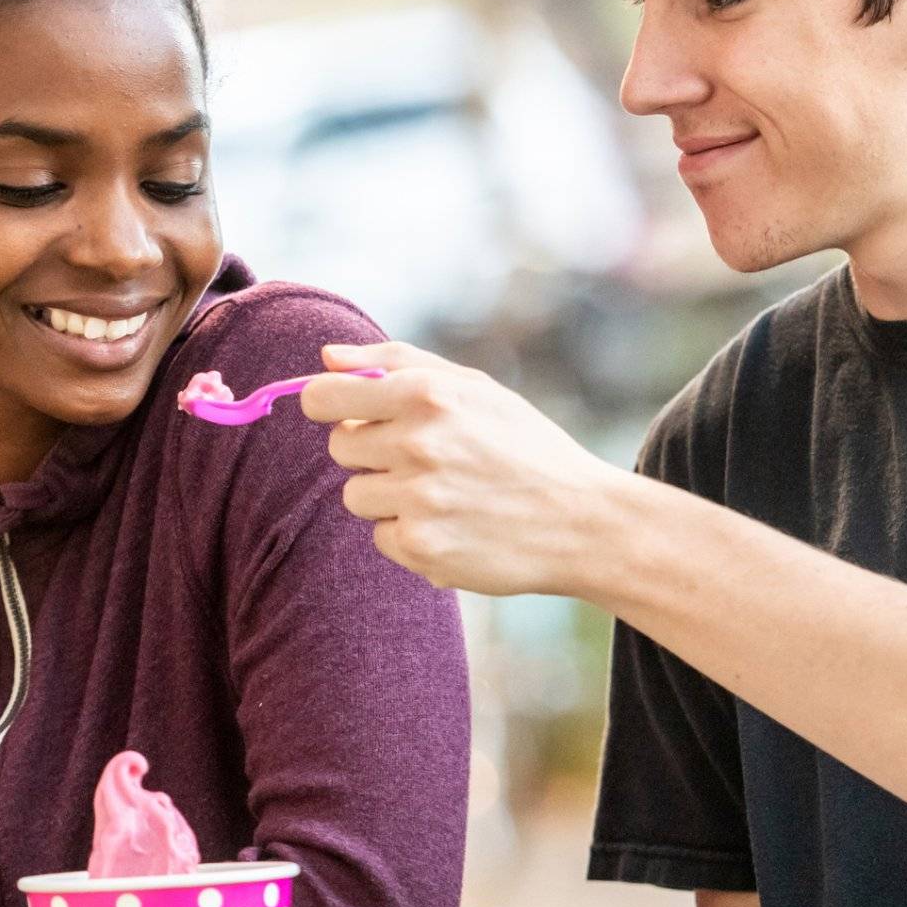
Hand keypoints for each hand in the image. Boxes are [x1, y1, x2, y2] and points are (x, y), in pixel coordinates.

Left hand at [298, 340, 622, 595]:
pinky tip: (454, 525)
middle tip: (423, 456)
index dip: (328, 405)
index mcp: (428, 395)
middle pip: (340, 448)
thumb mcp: (474, 387)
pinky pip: (382, 536)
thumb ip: (395, 363)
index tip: (345, 413)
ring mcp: (418, 500)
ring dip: (389, 495)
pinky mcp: (422, 548)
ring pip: (357, 495)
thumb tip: (325, 358)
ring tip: (444, 493)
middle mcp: (419, 444)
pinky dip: (410, 533)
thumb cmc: (523, 445)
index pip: (324, 398)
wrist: (582, 520)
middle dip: (370, 450)